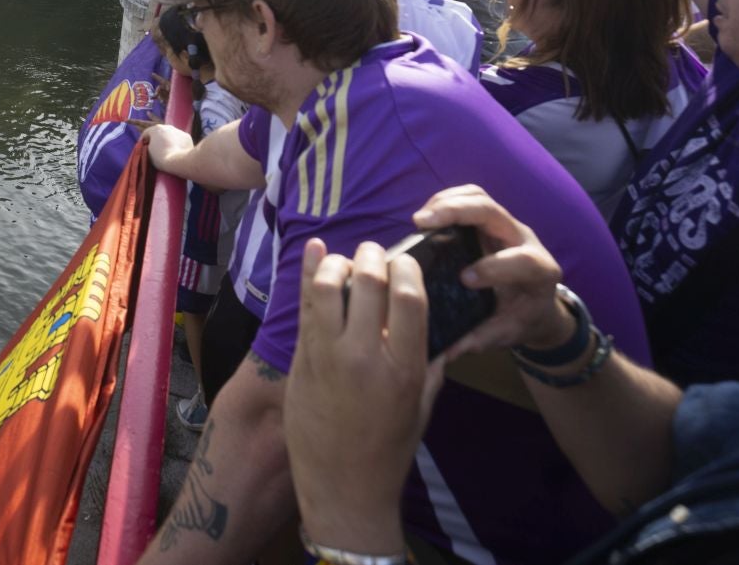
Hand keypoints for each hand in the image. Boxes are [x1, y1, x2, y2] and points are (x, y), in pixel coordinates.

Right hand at [142, 122, 193, 168]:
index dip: (143, 142)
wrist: (178, 161)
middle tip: (156, 150)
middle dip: (157, 140)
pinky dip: (178, 144)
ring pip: (171, 135)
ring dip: (168, 141)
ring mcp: (178, 131)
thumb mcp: (148, 152)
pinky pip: (180, 140)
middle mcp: (167, 126)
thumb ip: (148, 146)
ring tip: (168, 152)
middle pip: (160, 133)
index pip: (146, 134)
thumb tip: (151, 146)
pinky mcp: (187, 136)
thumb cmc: (160, 157)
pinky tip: (178, 152)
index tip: (143, 150)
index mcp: (156, 128)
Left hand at [285, 238, 435, 555]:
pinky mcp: (300, 361)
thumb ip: (429, 364)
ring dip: (337, 264)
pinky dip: (308, 273)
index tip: (404, 261)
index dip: (407, 269)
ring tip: (344, 262)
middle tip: (373, 252)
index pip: (408, 297)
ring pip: (327, 288)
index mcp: (403, 368)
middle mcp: (365, 357)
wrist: (344, 488)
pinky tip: (315, 250)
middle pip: (367, 283)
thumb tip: (438, 329)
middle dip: (371, 257)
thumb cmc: (389, 449)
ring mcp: (327, 357)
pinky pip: (304, 309)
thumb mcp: (421, 406)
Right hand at [412, 186, 572, 357]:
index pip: (521, 259)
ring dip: (447, 201)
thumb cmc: (523, 317)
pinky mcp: (489, 220)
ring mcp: (506, 225)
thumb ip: (483, 339)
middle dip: (457, 212)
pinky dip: (446, 201)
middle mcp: (525, 239)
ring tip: (421, 219)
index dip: (493, 267)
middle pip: (493, 211)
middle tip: (422, 223)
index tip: (465, 280)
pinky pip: (470, 198)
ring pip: (480, 197)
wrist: (537, 303)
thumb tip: (449, 351)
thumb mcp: (509, 332)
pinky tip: (426, 217)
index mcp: (538, 271)